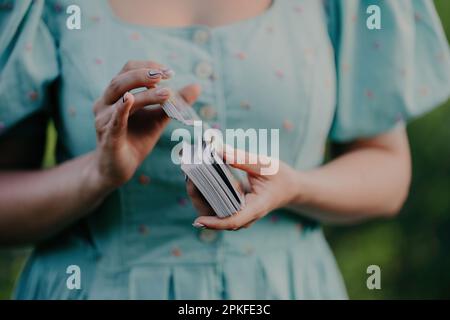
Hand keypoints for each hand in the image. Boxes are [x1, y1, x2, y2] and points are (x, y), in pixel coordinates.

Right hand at [92, 60, 200, 188]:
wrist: (120, 168)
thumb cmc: (138, 138)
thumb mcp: (159, 118)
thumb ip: (175, 102)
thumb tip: (197, 86)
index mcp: (116, 94)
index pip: (128, 69)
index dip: (147, 66)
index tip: (169, 72)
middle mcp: (105, 103)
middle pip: (121, 80)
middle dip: (144, 75)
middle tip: (166, 75)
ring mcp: (103, 120)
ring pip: (122, 98)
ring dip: (145, 94)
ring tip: (166, 92)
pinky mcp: (108, 137)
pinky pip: (114, 121)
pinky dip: (121, 109)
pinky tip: (129, 100)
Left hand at [188, 147, 300, 229]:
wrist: (291, 188)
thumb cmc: (280, 176)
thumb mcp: (263, 164)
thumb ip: (240, 158)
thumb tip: (217, 149)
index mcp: (256, 208)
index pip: (233, 221)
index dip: (215, 223)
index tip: (197, 221)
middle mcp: (247, 216)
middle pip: (219, 218)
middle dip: (200, 202)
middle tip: (188, 179)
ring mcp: (242, 215)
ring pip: (217, 214)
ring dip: (202, 198)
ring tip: (190, 175)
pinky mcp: (237, 209)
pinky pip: (219, 208)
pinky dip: (208, 195)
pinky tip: (199, 179)